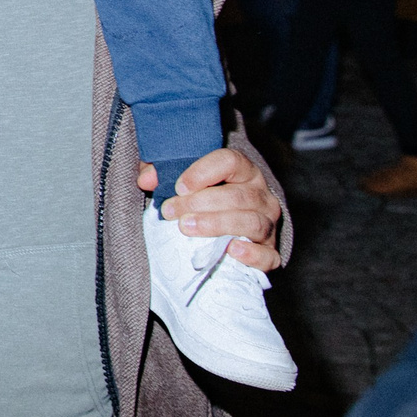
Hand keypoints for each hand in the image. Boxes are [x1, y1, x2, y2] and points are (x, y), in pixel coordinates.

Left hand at [141, 149, 282, 272]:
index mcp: (244, 171)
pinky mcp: (271, 252)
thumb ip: (162, 173)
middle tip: (171, 211)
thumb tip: (146, 180)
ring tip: (186, 228)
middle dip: (200, 203)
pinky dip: (252, 254)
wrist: (233, 227)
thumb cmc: (204, 198)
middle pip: (238, 196)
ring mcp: (268, 224)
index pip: (231, 161)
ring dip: (217, 225)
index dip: (203, 172)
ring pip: (252, 222)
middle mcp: (261, 196)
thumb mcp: (184, 180)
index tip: (179, 186)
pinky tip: (230, 250)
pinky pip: (268, 255)